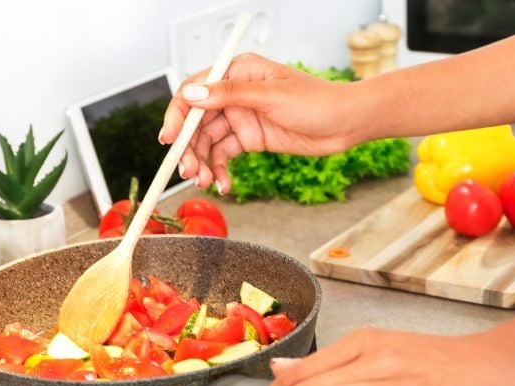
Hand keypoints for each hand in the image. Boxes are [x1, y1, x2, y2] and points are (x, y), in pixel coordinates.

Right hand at [158, 53, 362, 192]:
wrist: (346, 124)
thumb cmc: (317, 101)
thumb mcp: (272, 96)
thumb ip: (231, 95)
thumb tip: (194, 95)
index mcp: (237, 72)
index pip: (195, 91)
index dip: (178, 115)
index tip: (169, 138)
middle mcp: (235, 93)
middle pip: (197, 122)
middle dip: (189, 148)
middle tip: (188, 172)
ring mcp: (242, 117)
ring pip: (209, 142)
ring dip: (202, 163)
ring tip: (205, 182)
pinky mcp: (251, 138)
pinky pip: (225, 155)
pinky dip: (220, 171)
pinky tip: (224, 185)